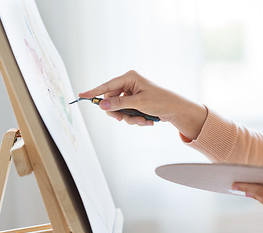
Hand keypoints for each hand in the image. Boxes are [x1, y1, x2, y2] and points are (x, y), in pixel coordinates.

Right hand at [79, 70, 206, 139]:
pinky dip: (135, 119)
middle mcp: (129, 84)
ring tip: (142, 121)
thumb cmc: (161, 101)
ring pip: (119, 109)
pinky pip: (127, 113)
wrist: (176, 110)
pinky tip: (147, 121)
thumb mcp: (139, 103)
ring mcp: (132, 94)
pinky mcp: (135, 103)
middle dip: (119, 113)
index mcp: (129, 78)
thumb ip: (119, 104)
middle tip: (123, 119)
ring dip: (130, 118)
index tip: (81, 96)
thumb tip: (102, 105)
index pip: (107, 86)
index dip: (94, 92)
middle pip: (111, 101)